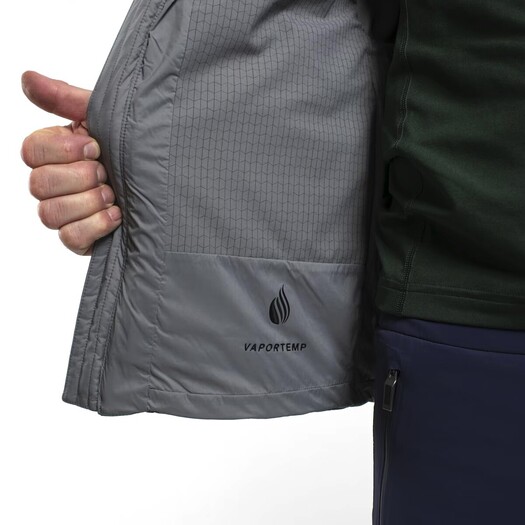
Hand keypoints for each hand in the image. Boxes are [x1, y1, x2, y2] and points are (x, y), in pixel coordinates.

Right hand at [21, 71, 121, 255]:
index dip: (62, 150)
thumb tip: (27, 78)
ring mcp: (65, 213)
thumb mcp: (105, 120)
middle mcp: (54, 183)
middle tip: (106, 173)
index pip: (31, 151)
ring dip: (87, 202)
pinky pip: (70, 237)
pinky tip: (117, 215)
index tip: (95, 147)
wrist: (166, 183)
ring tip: (113, 195)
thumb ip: (66, 99)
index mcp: (57, 152)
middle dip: (80, 177)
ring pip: (50, 213)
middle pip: (39, 184)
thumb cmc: (134, 150)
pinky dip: (95, 225)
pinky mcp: (80, 238)